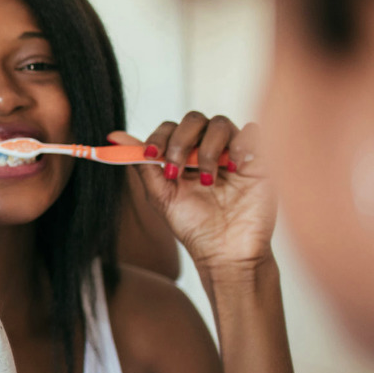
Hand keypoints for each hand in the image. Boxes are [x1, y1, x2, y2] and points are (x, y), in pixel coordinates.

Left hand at [115, 113, 276, 283]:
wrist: (226, 253)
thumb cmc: (194, 227)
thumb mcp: (161, 196)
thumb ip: (142, 165)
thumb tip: (114, 137)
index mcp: (184, 156)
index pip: (170, 128)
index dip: (159, 136)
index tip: (152, 155)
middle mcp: (208, 150)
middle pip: (194, 119)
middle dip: (181, 140)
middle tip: (176, 168)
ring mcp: (233, 154)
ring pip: (221, 123)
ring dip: (208, 148)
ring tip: (207, 180)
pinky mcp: (259, 160)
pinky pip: (253, 132)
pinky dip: (241, 143)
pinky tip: (234, 167)